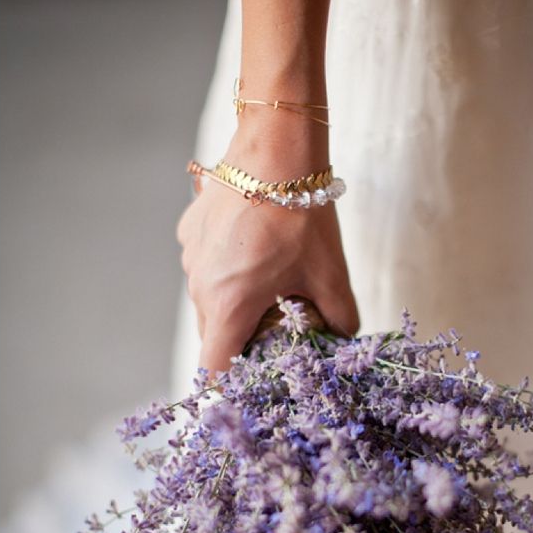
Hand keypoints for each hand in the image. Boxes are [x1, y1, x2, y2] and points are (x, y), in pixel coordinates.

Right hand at [176, 144, 358, 371]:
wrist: (276, 148)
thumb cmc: (303, 216)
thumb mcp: (331, 275)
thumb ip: (339, 319)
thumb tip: (343, 341)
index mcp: (228, 306)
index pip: (213, 369)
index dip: (232, 384)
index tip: (252, 382)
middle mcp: (199, 286)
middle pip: (214, 336)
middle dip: (244, 340)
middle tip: (280, 326)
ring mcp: (190, 257)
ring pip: (210, 300)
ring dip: (236, 303)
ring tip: (273, 281)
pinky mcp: (189, 231)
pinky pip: (206, 266)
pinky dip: (228, 269)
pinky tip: (257, 246)